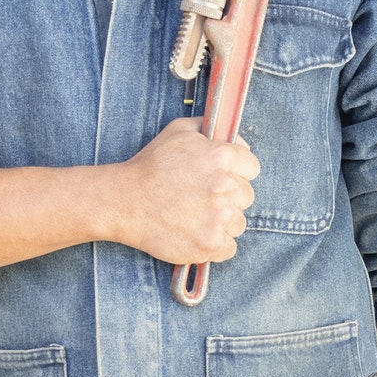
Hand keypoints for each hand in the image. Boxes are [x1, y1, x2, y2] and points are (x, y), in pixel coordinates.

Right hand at [108, 118, 259, 265]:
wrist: (124, 201)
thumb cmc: (149, 166)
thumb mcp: (178, 131)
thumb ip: (209, 128)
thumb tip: (229, 134)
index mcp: (222, 156)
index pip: (252, 167)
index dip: (238, 173)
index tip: (222, 179)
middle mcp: (226, 186)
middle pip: (247, 197)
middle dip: (229, 198)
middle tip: (202, 199)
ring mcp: (219, 217)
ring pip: (239, 224)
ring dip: (223, 223)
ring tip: (196, 218)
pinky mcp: (210, 243)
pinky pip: (229, 248)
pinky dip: (216, 246)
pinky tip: (196, 234)